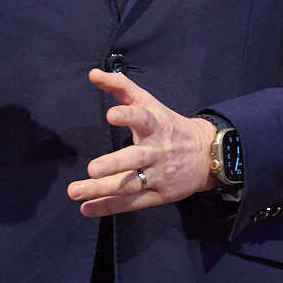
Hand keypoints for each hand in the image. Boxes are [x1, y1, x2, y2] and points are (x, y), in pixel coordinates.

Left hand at [69, 70, 218, 215]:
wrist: (206, 154)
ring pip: (130, 184)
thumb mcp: (150, 103)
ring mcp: (159, 175)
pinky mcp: (158, 195)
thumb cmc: (169, 126)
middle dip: (114, 164)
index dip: (128, 115)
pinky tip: (86, 208)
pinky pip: (132, 203)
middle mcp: (157, 151)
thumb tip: (93, 74)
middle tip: (92, 169)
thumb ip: (122, 87)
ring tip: (76, 192)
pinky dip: (108, 206)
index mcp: (156, 125)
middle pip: (135, 158)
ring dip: (102, 190)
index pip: (143, 118)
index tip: (111, 114)